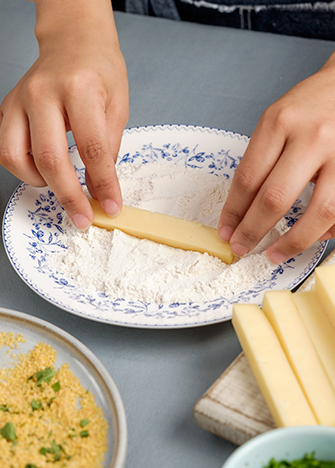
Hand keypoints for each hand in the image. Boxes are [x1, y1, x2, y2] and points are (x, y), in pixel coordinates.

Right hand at [0, 0, 127, 228]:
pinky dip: (24, 169)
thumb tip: (101, 189)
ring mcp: (19, 100)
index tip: (111, 206)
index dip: (103, 185)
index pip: (92, 149)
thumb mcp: (118, 107)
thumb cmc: (100, 70)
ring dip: (41, 183)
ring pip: (16, 158)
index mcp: (80, 89)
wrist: (74, 41)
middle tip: (83, 218)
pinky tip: (45, 169)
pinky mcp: (7, 107)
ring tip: (62, 185)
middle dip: (69, 197)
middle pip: (50, 159)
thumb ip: (108, 149)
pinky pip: (6, 150)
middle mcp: (43, 93)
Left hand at [218, 52, 334, 263]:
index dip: (233, 212)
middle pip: (275, 198)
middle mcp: (312, 137)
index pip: (247, 178)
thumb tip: (245, 211)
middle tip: (240, 246)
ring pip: (318, 212)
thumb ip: (261, 160)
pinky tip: (312, 236)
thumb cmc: (308, 106)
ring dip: (292, 241)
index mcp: (280, 122)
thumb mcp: (276, 120)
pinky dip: (326, 230)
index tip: (225, 231)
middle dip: (252, 231)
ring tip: (273, 254)